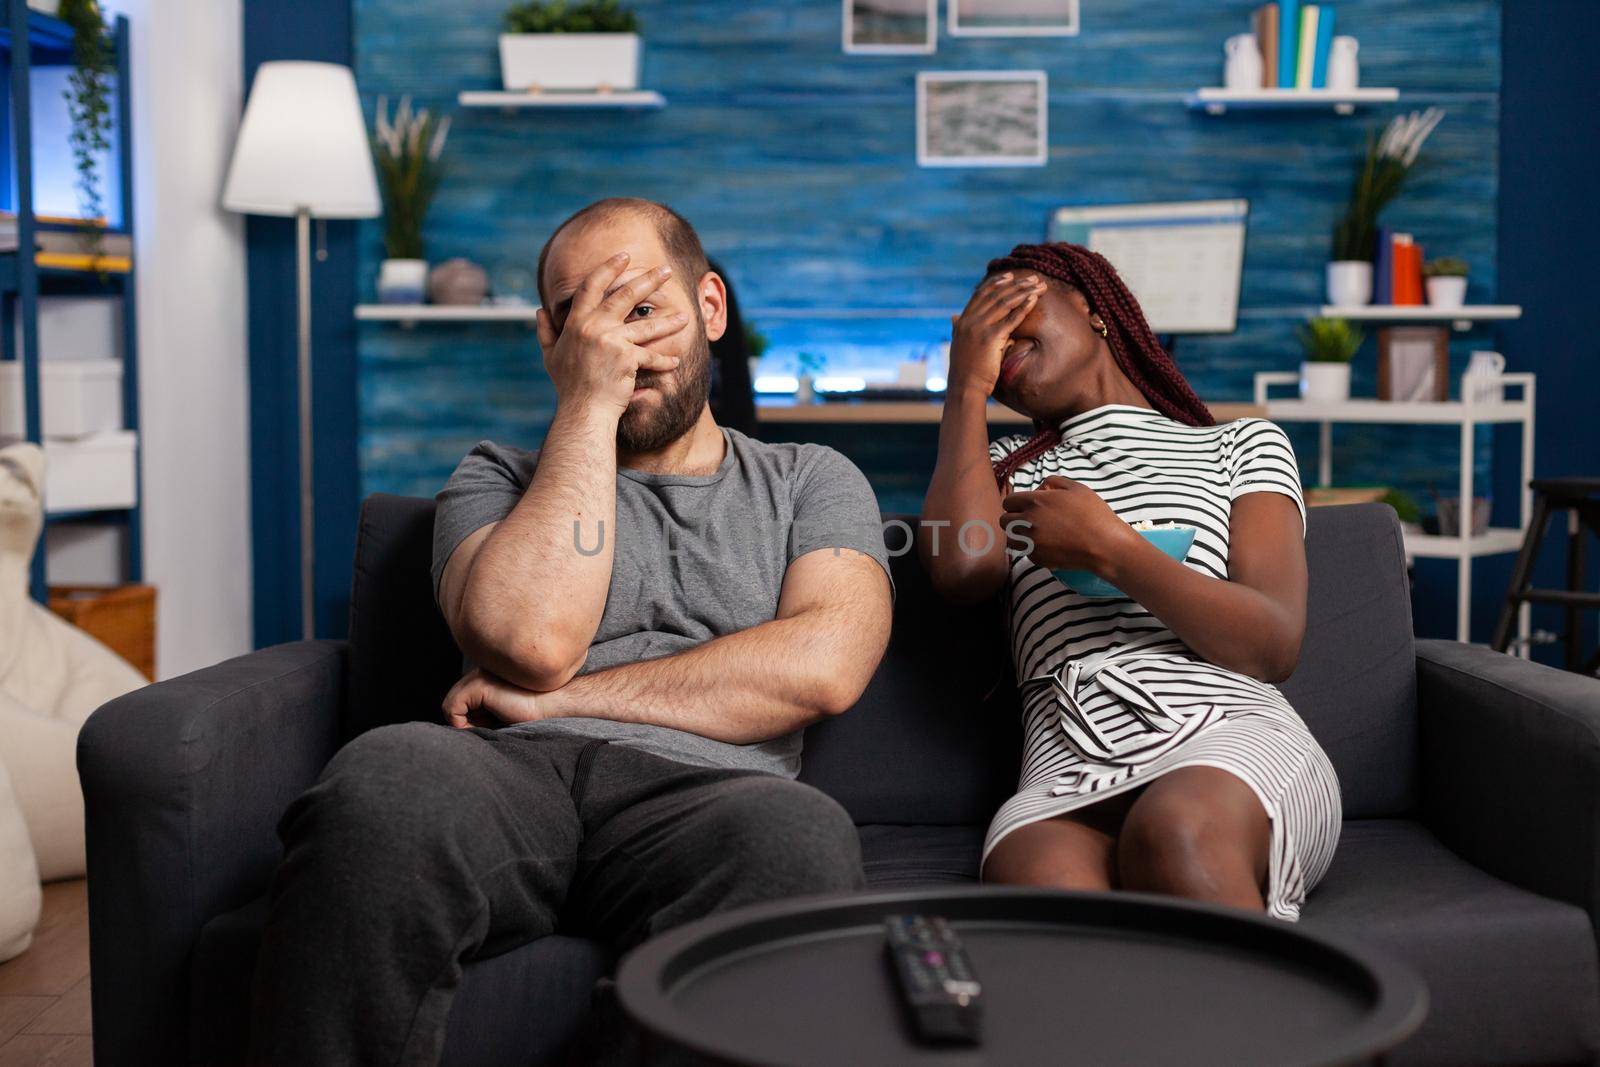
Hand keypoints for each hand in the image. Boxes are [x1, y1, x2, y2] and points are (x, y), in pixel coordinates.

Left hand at [442, 668, 544, 728]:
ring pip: (451, 704)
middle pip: (455, 700)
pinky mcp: (480, 686)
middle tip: (484, 731)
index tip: (485, 729)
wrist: (554, 705)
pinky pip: (452, 707)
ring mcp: (480, 676)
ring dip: (462, 723)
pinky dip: (459, 723)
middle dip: (465, 721)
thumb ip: (484, 710)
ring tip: (483, 730)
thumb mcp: (503, 710)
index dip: (469, 718)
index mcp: (488, 675)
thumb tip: (460, 725)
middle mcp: (481, 672)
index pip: (463, 699)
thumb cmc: (534, 711)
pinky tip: (479, 727)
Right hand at [535, 251, 689, 415]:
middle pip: (625, 295)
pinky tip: (675, 362)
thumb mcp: (551, 356)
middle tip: (665, 269)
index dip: (608, 268)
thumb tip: (539, 311)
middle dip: (648, 279)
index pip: (592, 286)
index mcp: (575, 322)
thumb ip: (546, 331)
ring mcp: (610, 341)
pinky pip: (651, 356)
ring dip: (669, 320)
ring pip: (646, 325)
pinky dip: (664, 361)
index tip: (624, 256)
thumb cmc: (569, 386)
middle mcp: (593, 326)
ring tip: (686, 316)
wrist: (582, 411)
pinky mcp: (627, 358)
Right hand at [947, 271, 1045, 397]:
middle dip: (1017, 284)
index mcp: (962, 321)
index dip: (996, 283)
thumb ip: (957, 328)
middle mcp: (969, 321)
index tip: (1011, 276)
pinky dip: (1024, 307)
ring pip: (1005, 302)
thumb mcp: (957, 345)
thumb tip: (953, 317)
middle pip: (996, 295)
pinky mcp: (991, 338)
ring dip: (1024, 291)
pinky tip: (1035, 299)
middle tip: (1033, 277)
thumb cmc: (964, 371)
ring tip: (1040, 285)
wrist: (964, 389)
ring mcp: (979, 328)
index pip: (980, 295)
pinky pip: (1011, 318)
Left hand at [1001, 476, 1138, 572]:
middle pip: (1004, 521)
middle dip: (1013, 518)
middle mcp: (1028, 522)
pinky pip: (1024, 552)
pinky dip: (1030, 549)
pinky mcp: (1037, 558)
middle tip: (1027, 519)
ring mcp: (1031, 542)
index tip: (1023, 506)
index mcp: (1035, 502)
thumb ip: (1054, 482)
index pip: (1008, 502)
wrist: (1104, 544)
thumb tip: (1042, 487)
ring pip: (1011, 539)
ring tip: (1033, 533)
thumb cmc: (1093, 513)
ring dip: (1018, 535)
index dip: (1015, 503)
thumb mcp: (1076, 488)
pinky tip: (1045, 545)